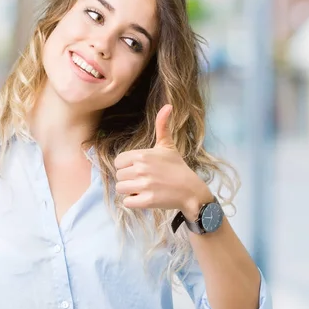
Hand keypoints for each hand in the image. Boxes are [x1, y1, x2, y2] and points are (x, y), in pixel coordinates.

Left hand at [114, 104, 212, 219]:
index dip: (127, 166)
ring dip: (130, 191)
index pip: (118, 162)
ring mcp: (144, 186)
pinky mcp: (147, 201)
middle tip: (144, 180)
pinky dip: (134, 202)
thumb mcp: (167, 146)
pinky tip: (145, 198)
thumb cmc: (177, 167)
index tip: (139, 169)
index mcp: (142, 155)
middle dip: (128, 179)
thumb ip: (162, 126)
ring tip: (144, 189)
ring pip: (120, 189)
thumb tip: (168, 105)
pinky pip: (127, 202)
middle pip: (118, 176)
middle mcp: (141, 169)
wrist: (190, 190)